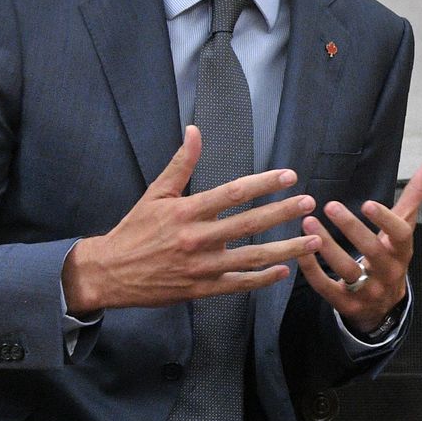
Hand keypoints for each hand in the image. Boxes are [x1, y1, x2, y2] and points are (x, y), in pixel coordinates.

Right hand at [62, 126, 320, 314]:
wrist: (109, 273)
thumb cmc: (135, 230)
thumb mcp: (155, 194)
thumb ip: (181, 164)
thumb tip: (195, 131)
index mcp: (186, 212)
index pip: (233, 193)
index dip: (264, 183)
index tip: (289, 176)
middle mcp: (196, 239)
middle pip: (248, 224)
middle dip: (282, 212)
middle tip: (309, 203)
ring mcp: (201, 266)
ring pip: (251, 257)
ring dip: (286, 249)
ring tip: (313, 240)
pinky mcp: (201, 289)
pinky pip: (238, 284)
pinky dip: (262, 279)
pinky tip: (284, 271)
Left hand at [299, 158, 421, 335]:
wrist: (384, 305)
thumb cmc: (391, 255)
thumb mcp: (404, 228)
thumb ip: (415, 195)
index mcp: (402, 251)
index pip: (400, 235)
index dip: (385, 221)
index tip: (367, 203)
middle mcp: (388, 272)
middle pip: (372, 251)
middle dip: (351, 229)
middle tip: (330, 205)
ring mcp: (368, 291)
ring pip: (347, 270)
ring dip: (326, 247)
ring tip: (308, 222)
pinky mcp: (346, 304)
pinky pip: (327, 288)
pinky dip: (312, 270)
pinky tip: (300, 250)